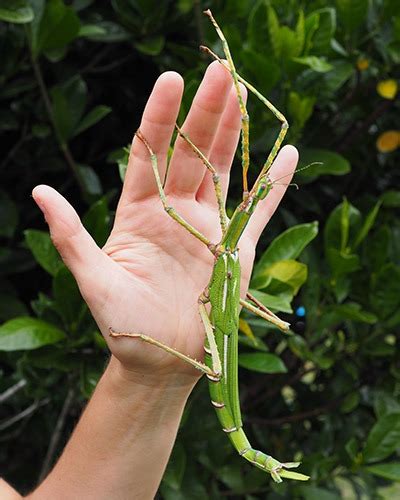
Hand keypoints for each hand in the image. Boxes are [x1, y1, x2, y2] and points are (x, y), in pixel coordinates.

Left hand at [32, 61, 297, 388]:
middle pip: (192, 153)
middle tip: (220, 73)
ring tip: (246, 97)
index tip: (172, 79)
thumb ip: (72, 237)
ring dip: (235, 136)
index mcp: (140, 213)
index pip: (149, 152)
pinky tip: (289, 156)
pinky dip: (274, 186)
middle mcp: (175, 212)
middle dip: (205, 113)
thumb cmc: (124, 326)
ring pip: (223, 172)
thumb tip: (41, 191)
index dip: (160, 116)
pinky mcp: (237, 250)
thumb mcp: (95, 282)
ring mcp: (208, 228)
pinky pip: (258, 212)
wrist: (162, 359)